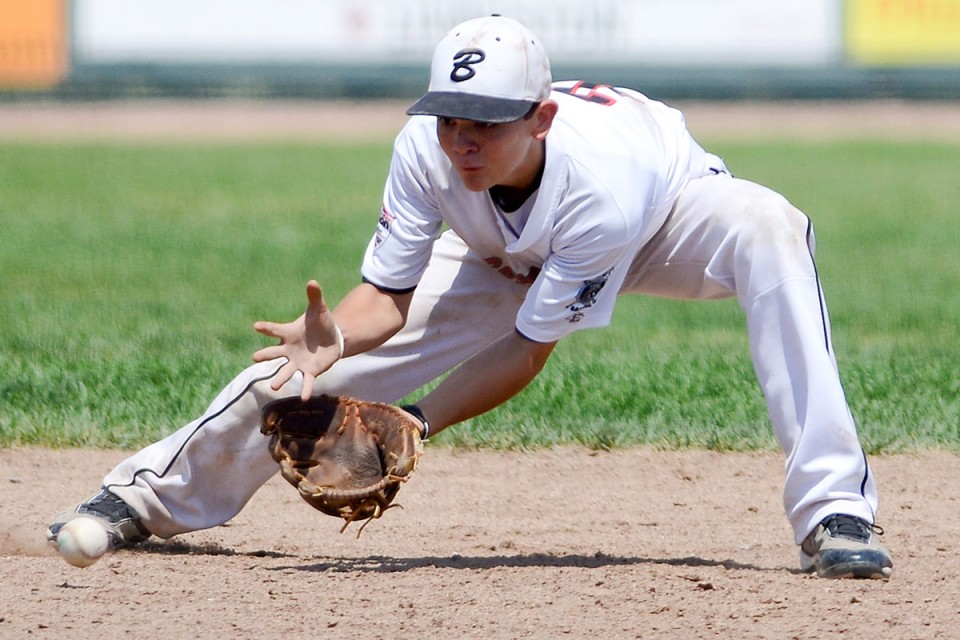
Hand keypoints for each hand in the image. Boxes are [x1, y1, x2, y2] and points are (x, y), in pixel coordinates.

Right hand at [253, 280, 343, 400]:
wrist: (332, 339)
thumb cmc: (321, 323)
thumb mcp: (319, 310)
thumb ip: (314, 297)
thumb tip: (312, 281)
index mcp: (288, 333)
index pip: (274, 330)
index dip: (266, 328)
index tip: (256, 326)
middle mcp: (288, 350)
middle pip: (274, 353)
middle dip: (265, 355)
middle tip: (255, 358)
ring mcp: (297, 362)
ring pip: (286, 371)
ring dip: (280, 378)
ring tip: (274, 386)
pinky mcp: (309, 371)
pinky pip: (305, 381)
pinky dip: (305, 389)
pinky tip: (303, 398)